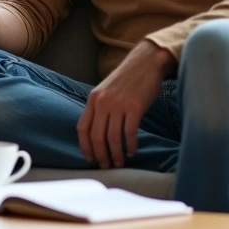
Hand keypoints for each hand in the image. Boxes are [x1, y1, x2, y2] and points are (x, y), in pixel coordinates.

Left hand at [76, 42, 172, 168]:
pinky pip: (129, 132)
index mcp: (93, 99)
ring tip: (119, 162)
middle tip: (106, 166)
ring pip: (112, 137)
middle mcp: (102, 102)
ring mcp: (118, 105)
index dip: (85, 146)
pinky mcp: (134, 107)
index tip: (90, 158)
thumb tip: (96, 131)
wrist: (146, 62)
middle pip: (96, 136)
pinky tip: (132, 151)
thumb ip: (100, 107)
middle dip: (100, 155)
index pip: (82, 128)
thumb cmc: (127, 78)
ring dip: (115, 154)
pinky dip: (130, 145)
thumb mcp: (106, 90)